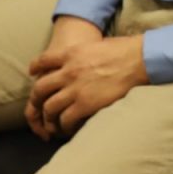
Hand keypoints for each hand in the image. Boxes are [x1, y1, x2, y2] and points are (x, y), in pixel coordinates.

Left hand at [25, 21, 146, 139]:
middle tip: (39, 106)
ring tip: (52, 124)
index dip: (35, 68)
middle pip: (40, 88)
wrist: (139, 60)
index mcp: (71, 53)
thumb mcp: (97, 45)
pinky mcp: (85, 104)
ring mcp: (75, 89)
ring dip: (49, 118)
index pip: (43, 61)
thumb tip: (83, 60)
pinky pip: (65, 119)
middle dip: (36, 100)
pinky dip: (64, 126)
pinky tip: (68, 129)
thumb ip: (84, 53)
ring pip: (49, 108)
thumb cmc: (124, 50)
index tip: (33, 73)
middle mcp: (68, 71)